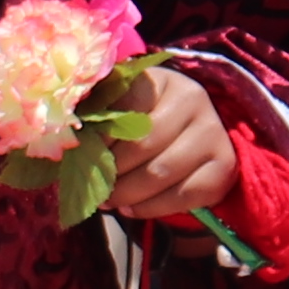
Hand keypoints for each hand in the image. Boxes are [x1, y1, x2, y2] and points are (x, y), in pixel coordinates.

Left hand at [93, 63, 244, 227]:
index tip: (79, 156)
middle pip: (141, 146)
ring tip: (107, 199)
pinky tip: (131, 207)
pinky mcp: (224, 167)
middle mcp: (194, 99)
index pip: (123, 111)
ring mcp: (213, 132)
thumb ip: (95, 119)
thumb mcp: (117, 110)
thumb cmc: (139, 123)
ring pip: (160, 173)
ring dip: (126, 194)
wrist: (186, 141)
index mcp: (159, 80)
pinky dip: (150, 208)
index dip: (98, 140)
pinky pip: (182, 196)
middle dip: (109, 172)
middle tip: (91, 186)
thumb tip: (64, 140)